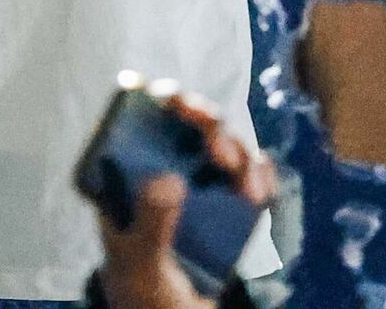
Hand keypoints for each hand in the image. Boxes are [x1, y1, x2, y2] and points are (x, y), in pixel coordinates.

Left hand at [93, 89, 274, 308]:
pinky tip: (261, 186)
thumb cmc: (142, 292)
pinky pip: (248, 175)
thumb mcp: (139, 260)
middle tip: (218, 147)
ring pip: (221, 144)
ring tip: (247, 184)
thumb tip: (169, 180)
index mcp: (124, 175)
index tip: (174, 100)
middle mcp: (161, 168)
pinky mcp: (228, 205)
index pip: (135, 119)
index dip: (154, 97)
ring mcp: (197, 184)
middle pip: (184, 123)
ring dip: (238, 151)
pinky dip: (259, 173)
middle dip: (206, 122)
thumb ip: (150, 224)